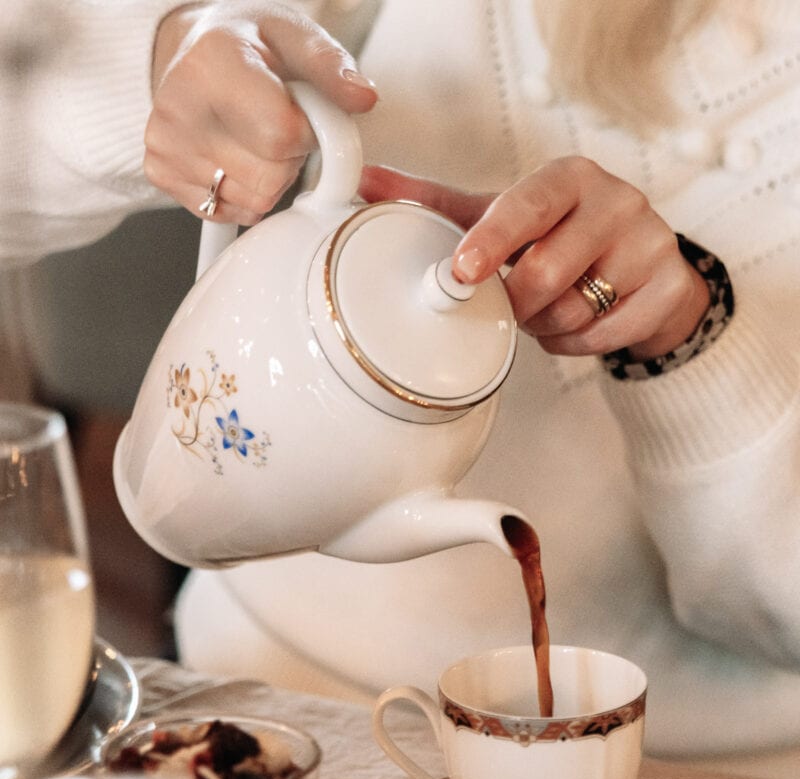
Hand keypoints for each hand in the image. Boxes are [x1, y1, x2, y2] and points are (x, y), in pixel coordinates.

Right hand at [146, 2, 377, 226]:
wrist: (191, 49)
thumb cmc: (243, 41)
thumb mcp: (292, 33)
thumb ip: (331, 66)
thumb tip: (362, 97)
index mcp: (211, 64)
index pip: (281, 136)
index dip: (308, 134)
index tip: (304, 113)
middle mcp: (179, 107)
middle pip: (270, 176)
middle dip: (290, 158)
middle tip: (275, 121)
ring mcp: (166, 146)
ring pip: (255, 200)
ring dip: (270, 177)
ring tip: (253, 135)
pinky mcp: (162, 174)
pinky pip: (232, 212)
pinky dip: (244, 192)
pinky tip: (234, 154)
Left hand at [360, 160, 709, 360]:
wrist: (643, 269)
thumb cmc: (556, 237)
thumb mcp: (500, 215)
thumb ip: (433, 203)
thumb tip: (361, 183)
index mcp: (569, 177)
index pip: (527, 205)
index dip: (493, 240)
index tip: (463, 271)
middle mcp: (616, 201)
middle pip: (547, 275)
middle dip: (517, 305)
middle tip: (512, 303)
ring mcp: (650, 243)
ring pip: (574, 311)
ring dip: (545, 326)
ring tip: (546, 308)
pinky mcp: (670, 287)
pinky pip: (603, 337)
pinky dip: (577, 343)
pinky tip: (578, 323)